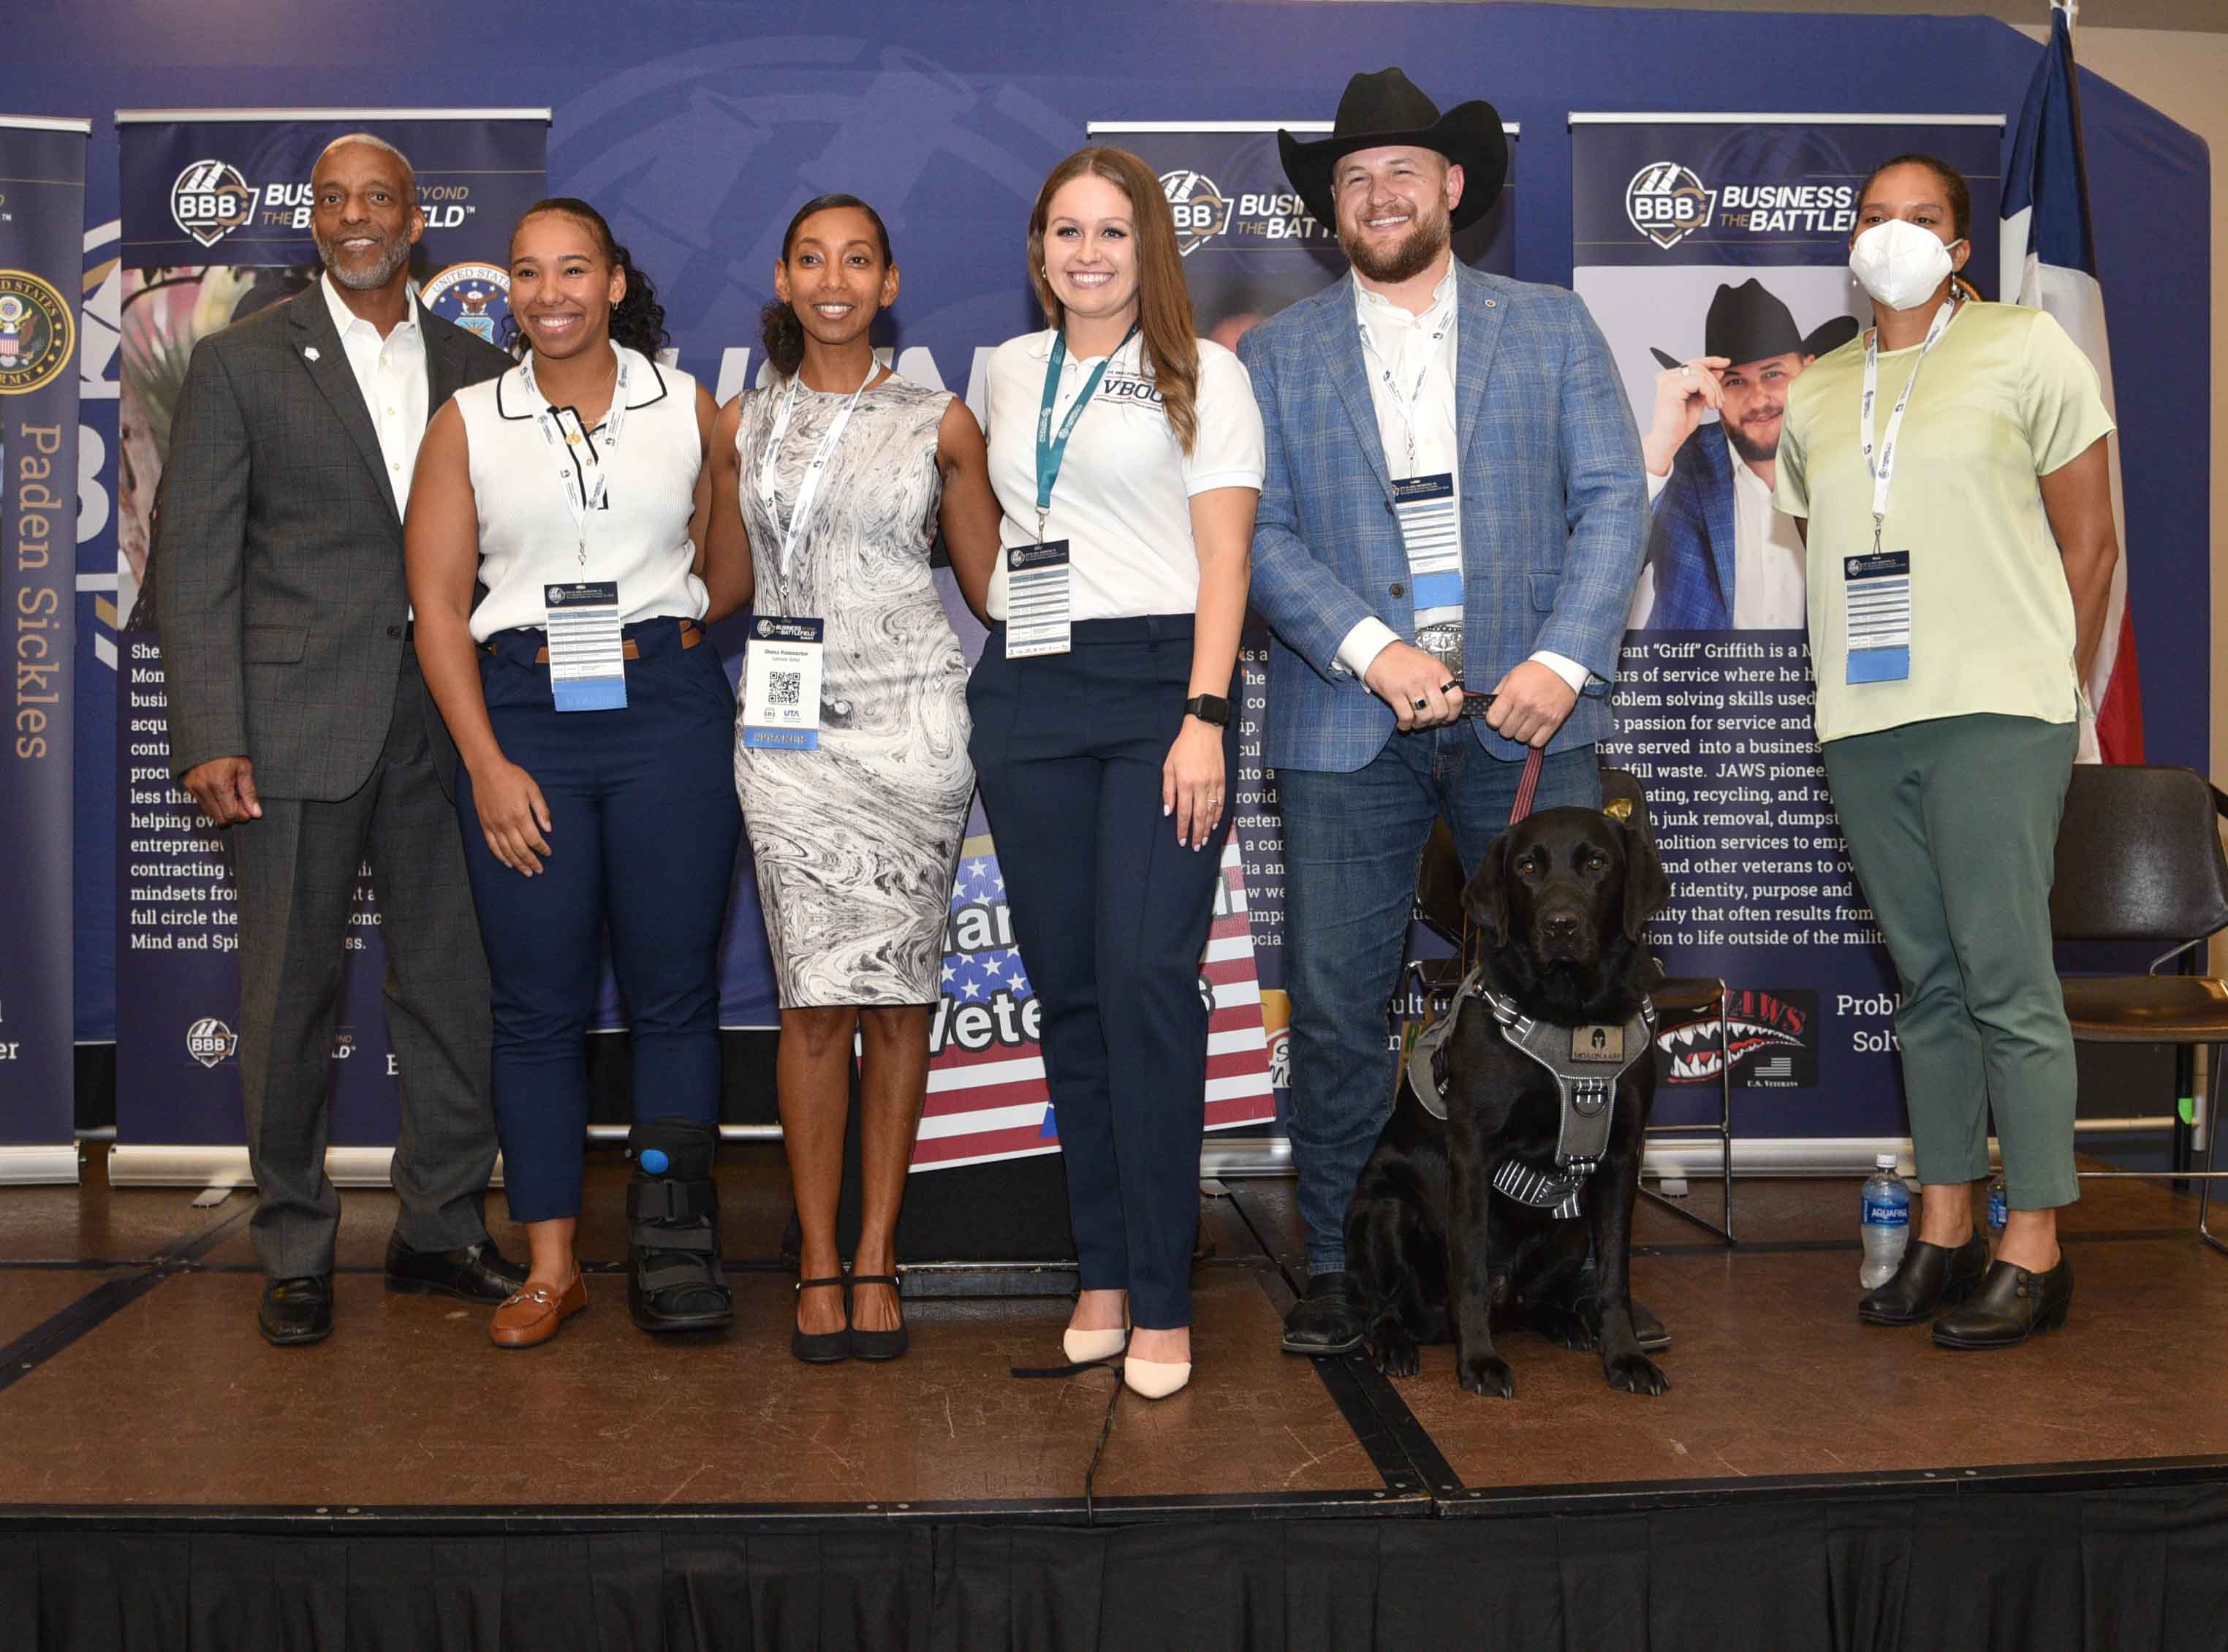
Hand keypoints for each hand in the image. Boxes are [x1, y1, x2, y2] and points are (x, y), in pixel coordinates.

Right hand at [181, 756, 260, 826]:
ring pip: (211, 813)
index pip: (230, 814)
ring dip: (223, 810)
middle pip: (220, 818)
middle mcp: (202, 788)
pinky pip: (203, 804)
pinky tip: (222, 792)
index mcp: (218, 783)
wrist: (206, 737)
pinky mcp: (188, 787)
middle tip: (242, 803)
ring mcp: (192, 788)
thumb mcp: (244, 768)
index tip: (250, 809)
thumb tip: (255, 813)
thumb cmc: (228, 750)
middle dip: (234, 815)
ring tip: (232, 795)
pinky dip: (214, 804)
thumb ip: (249, 792)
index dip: (243, 815)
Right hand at [471, 758, 552, 875]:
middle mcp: (506, 823)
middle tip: (538, 870)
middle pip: (520, 849)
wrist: (486, 769)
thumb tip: (549, 828)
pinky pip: (492, 845)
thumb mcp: (532, 789)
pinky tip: (507, 862)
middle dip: (531, 861)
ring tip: (526, 871)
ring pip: (506, 851)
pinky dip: (500, 856)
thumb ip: (541, 810)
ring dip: (517, 863)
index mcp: (520, 815)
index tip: (548, 853)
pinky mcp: (484, 824)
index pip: (533, 839)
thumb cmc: (511, 776)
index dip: (542, 848)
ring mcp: (494, 825)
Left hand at [1162, 717, 1226, 850]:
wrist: (1203, 730)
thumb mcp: (1168, 766)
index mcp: (1185, 783)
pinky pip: (1221, 802)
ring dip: (1208, 828)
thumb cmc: (1183, 747)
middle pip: (1200, 816)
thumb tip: (1169, 811)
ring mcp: (1213, 783)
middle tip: (1196, 847)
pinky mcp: (1222, 780)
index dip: (1183, 829)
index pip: (1184, 813)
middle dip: (1197, 834)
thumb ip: (1168, 790)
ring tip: (1205, 840)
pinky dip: (1218, 814)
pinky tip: (1214, 823)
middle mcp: (1200, 786)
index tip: (1182, 840)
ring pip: (1212, 811)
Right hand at [1363, 641, 1463, 730]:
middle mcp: (1427, 678)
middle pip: (1441, 711)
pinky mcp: (1395, 693)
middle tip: (1429, 721)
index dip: (1454, 713)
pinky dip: (1405, 725)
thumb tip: (1447, 704)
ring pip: (1425, 716)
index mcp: (1438, 670)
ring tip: (1415, 722)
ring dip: (1420, 724)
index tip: (1448, 718)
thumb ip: (1438, 681)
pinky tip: (1403, 724)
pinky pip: (1406, 717)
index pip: (1456, 697)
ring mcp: (1411, 686)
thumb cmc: (1403, 659)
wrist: (1379, 651)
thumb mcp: (1427, 664)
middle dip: (1435, 722)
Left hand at [1485, 660, 1577, 748]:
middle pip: (1506, 731)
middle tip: (1511, 720)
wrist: (1562, 668)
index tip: (1498, 717)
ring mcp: (1540, 715)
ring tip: (1523, 723)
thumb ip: (1498, 693)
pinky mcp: (1554, 722)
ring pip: (1520, 738)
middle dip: (1506, 727)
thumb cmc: (1535, 672)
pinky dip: (1533, 739)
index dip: (1493, 720)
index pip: (1493, 720)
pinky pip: (1537, 742)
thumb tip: (1487, 708)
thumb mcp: (1511, 676)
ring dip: (1519, 733)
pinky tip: (1533, 730)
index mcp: (1512, 693)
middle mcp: (1525, 705)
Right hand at [1640, 356, 1726, 477]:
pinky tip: (1709, 404)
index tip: (1725, 363)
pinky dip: (1709, 392)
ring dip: (1714, 389)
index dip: (1711, 361)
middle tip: (1720, 400)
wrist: (1669, 439)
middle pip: (1699, 366)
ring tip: (1715, 404)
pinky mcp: (1672, 388)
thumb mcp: (1699, 399)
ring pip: (1701, 373)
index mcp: (1671, 379)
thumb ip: (1706, 385)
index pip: (1694, 363)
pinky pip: (1699, 381)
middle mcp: (1667, 377)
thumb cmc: (1679, 424)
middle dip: (1715, 382)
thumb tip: (1718, 370)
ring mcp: (1668, 381)